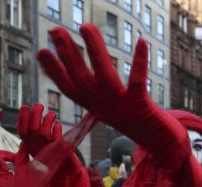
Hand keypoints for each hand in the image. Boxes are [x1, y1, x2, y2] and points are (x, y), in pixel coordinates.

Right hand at [17, 104, 60, 157]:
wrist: (49, 161)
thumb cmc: (38, 144)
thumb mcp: (29, 136)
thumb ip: (27, 124)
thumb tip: (26, 108)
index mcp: (26, 140)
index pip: (21, 129)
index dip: (22, 117)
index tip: (25, 106)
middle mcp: (35, 143)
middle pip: (34, 128)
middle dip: (36, 114)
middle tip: (40, 105)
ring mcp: (46, 145)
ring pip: (45, 131)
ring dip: (48, 119)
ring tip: (52, 114)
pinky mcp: (58, 147)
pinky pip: (57, 137)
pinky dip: (57, 127)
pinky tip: (57, 124)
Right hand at [37, 24, 188, 173]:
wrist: (161, 143)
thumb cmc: (137, 121)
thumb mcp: (111, 109)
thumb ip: (98, 95)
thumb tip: (84, 77)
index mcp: (96, 108)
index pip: (70, 88)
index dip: (54, 72)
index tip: (41, 51)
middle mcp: (104, 107)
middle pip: (82, 78)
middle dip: (68, 53)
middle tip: (56, 30)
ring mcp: (121, 107)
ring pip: (104, 75)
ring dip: (95, 50)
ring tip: (86, 27)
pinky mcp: (141, 106)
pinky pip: (137, 81)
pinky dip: (139, 61)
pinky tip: (141, 41)